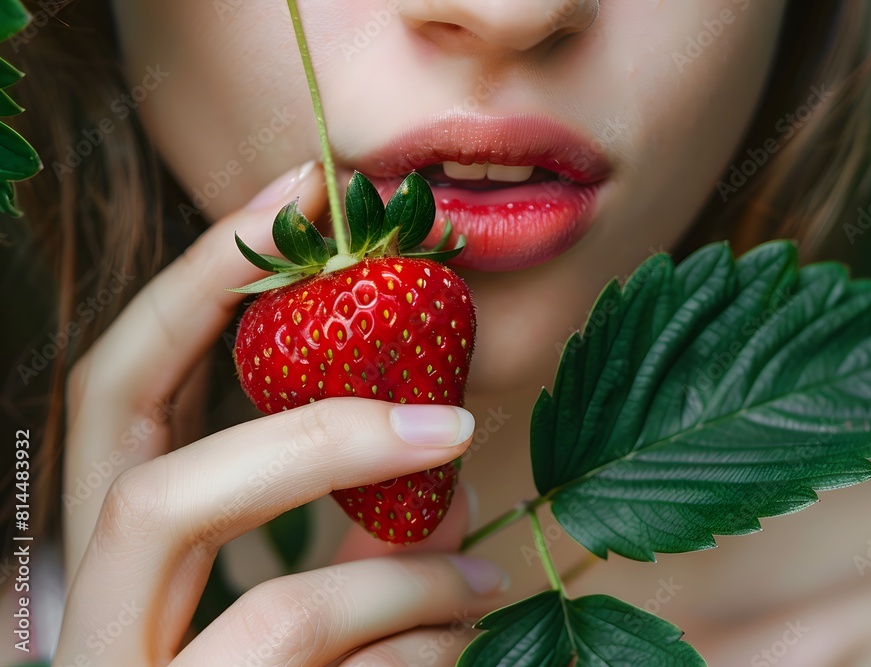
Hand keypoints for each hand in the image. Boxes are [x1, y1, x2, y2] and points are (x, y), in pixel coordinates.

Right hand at [55, 162, 506, 665]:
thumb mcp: (316, 603)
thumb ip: (350, 525)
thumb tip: (439, 446)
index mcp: (112, 565)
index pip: (114, 395)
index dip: (193, 283)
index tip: (300, 193)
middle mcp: (90, 633)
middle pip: (141, 478)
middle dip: (305, 426)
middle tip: (444, 410)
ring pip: (267, 610)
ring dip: (401, 575)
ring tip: (481, 573)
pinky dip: (414, 647)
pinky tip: (457, 637)